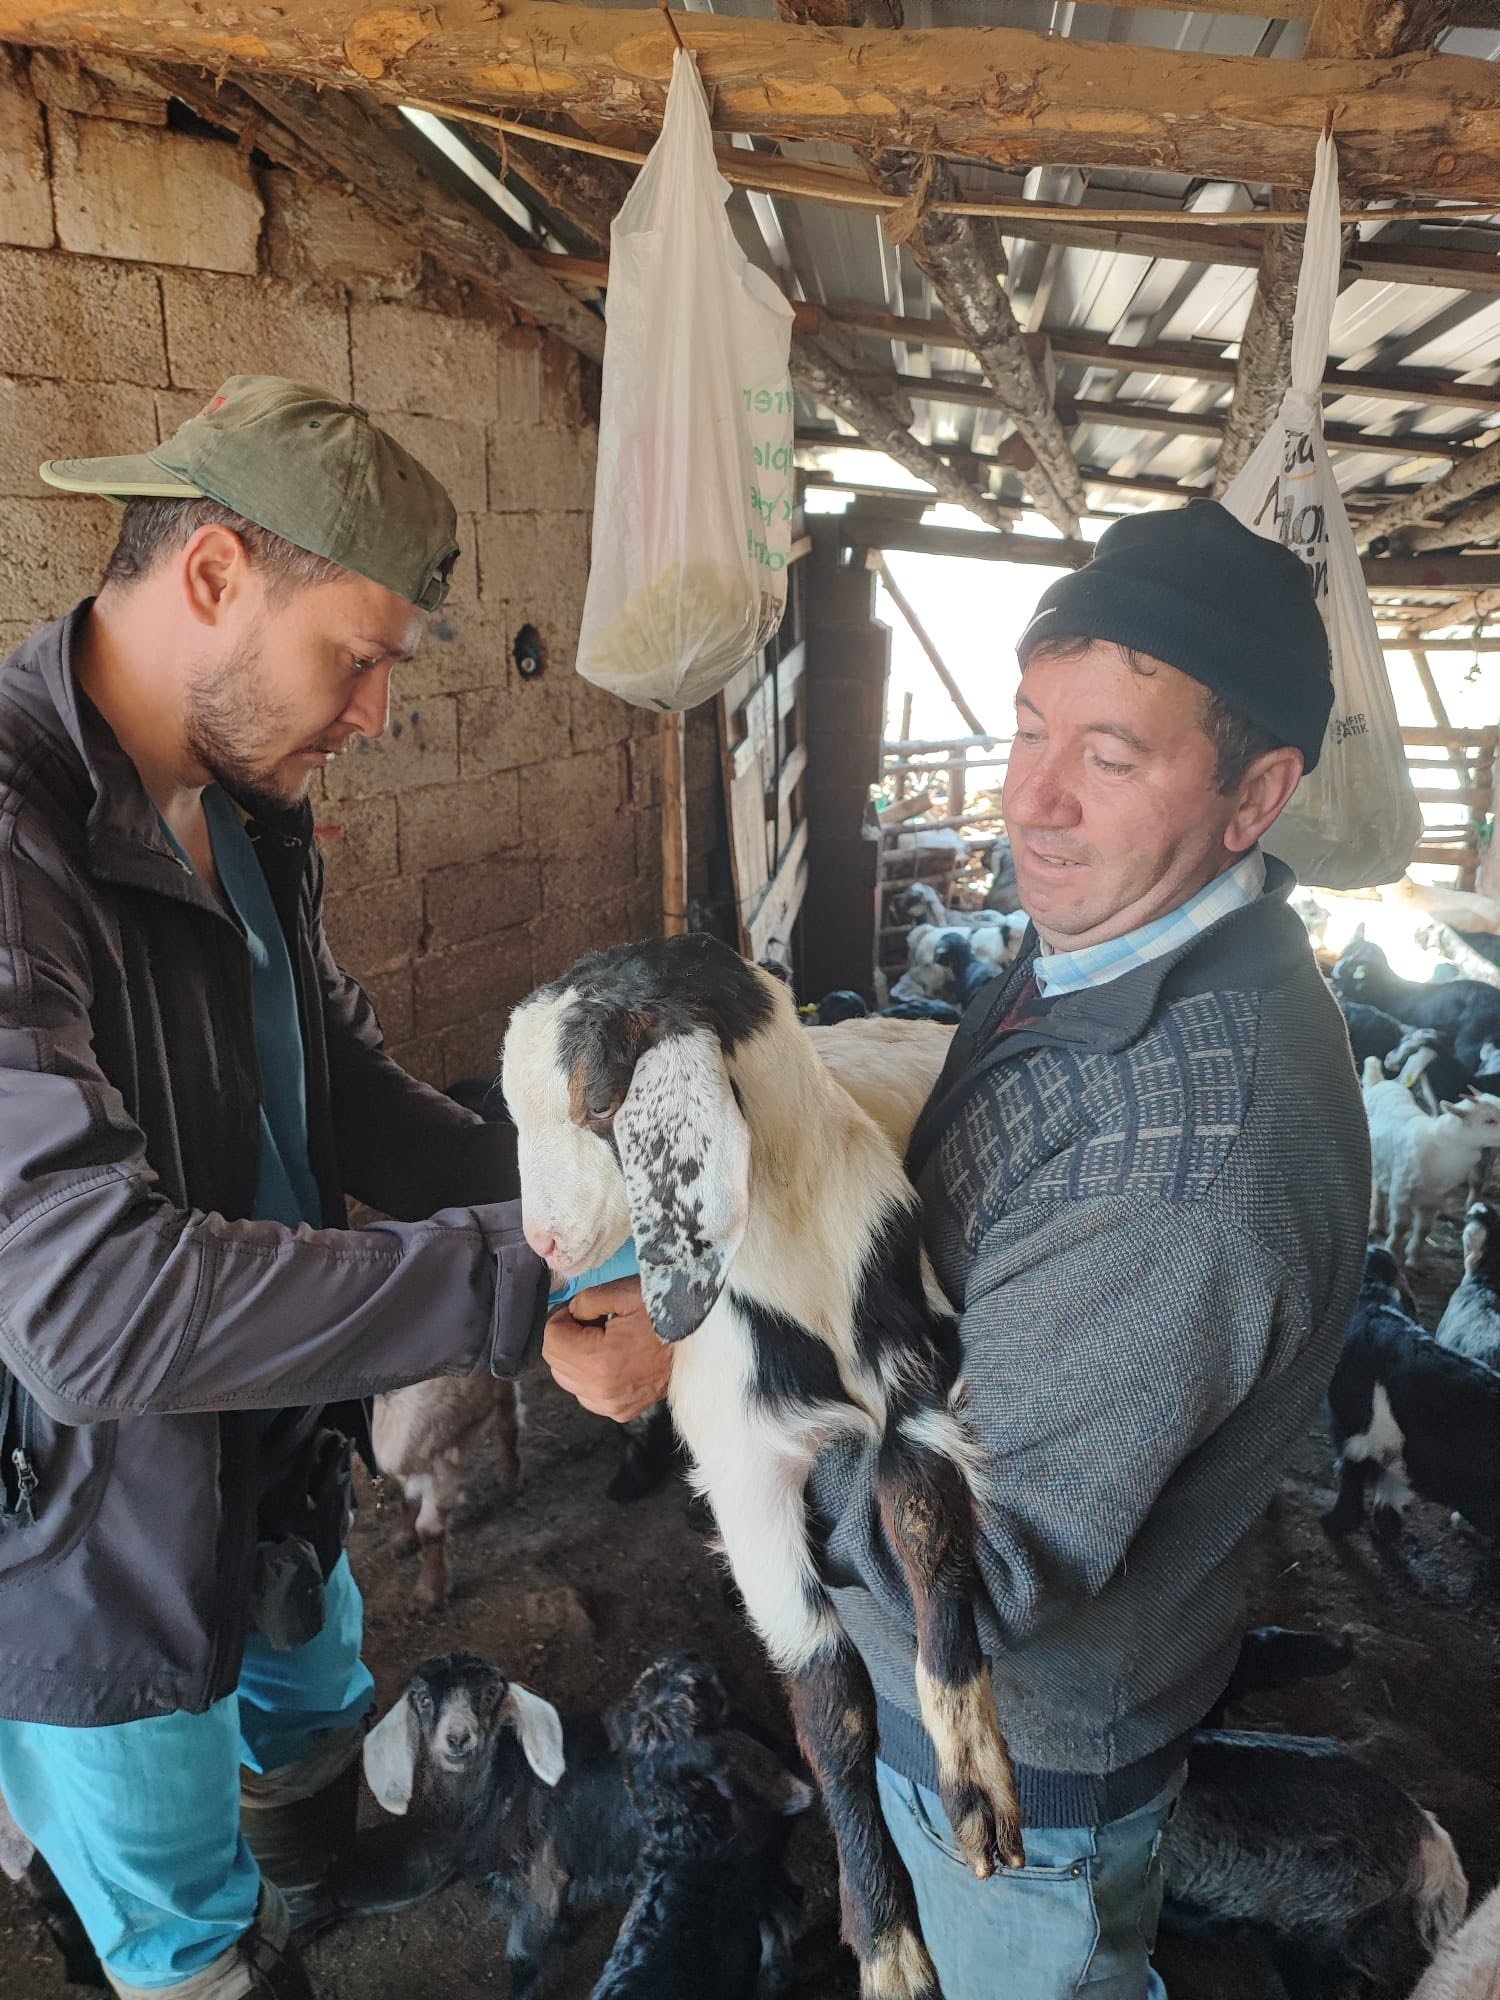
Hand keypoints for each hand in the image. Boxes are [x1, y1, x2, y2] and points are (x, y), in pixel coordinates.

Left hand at [542, 1278, 671, 1423]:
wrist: (702, 1341)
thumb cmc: (666, 1312)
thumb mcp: (624, 1292)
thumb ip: (585, 1300)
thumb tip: (570, 1315)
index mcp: (600, 1361)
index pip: (551, 1341)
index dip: (561, 1319)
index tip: (581, 1311)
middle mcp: (602, 1391)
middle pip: (555, 1362)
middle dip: (567, 1339)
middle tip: (593, 1322)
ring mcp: (612, 1406)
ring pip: (568, 1381)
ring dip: (577, 1359)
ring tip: (604, 1340)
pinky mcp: (621, 1412)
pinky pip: (586, 1395)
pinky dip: (590, 1377)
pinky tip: (612, 1360)